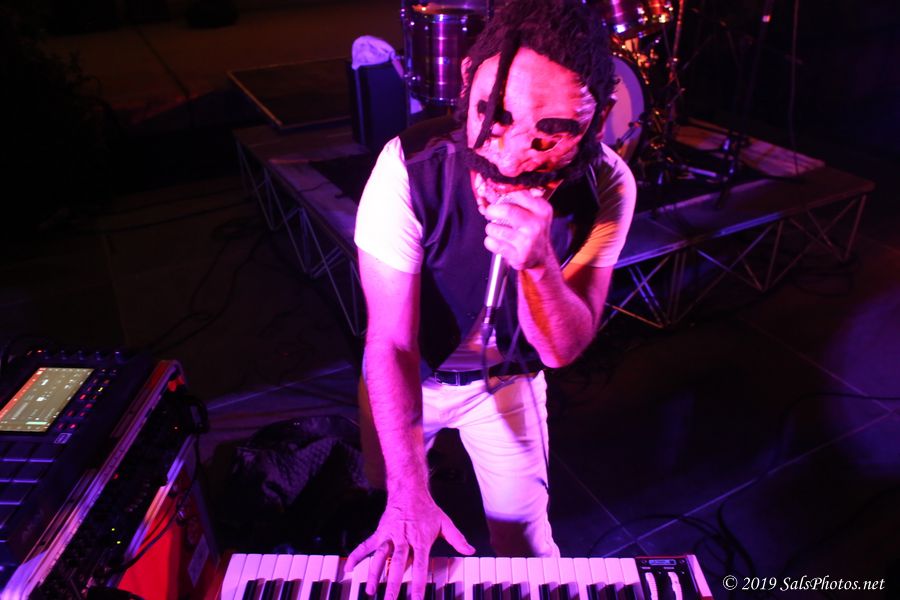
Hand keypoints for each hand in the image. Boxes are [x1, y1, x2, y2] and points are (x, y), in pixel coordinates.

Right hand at [345, 494, 473, 599]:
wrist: (409, 490)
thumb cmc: (427, 509)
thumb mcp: (445, 523)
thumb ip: (457, 539)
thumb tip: (470, 550)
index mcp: (420, 540)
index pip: (419, 565)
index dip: (417, 582)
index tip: (415, 598)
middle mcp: (403, 539)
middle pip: (397, 564)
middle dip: (393, 583)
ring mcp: (389, 536)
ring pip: (380, 557)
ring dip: (375, 574)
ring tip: (371, 591)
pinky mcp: (379, 533)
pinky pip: (366, 546)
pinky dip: (357, 557)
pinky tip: (349, 569)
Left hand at [483, 188, 553, 270]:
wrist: (540, 256)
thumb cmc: (532, 230)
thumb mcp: (535, 211)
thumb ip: (519, 198)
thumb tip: (491, 191)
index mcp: (542, 210)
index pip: (519, 193)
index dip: (502, 194)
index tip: (495, 197)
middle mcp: (536, 225)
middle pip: (507, 211)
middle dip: (492, 210)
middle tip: (490, 212)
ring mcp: (528, 242)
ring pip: (495, 228)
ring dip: (490, 228)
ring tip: (496, 229)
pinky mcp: (518, 255)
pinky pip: (492, 243)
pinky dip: (490, 241)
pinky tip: (498, 241)